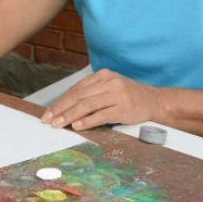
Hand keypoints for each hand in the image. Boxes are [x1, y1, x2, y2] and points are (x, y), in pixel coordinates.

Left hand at [41, 69, 162, 130]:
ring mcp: (117, 95)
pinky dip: (88, 121)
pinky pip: (102, 115)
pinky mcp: (124, 108)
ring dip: (70, 115)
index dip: (60, 101)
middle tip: (48, 119)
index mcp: (102, 75)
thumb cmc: (128, 96)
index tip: (48, 112)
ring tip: (58, 124)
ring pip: (87, 105)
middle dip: (61, 109)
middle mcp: (108, 82)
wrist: (155, 101)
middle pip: (79, 96)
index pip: (76, 89)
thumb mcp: (109, 88)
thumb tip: (65, 108)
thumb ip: (90, 94)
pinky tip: (77, 126)